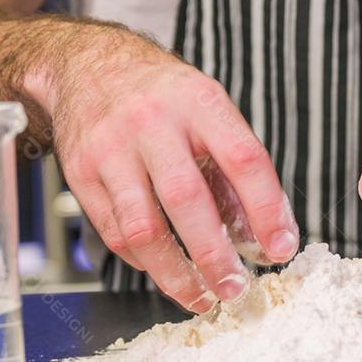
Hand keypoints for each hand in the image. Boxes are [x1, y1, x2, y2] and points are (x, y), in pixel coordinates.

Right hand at [39, 29, 298, 311]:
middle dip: (214, 255)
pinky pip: (114, 232)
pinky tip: (164, 269)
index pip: (242, 158)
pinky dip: (143, 260)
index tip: (281, 248)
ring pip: (142, 227)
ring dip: (174, 273)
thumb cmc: (162, 96)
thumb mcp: (209, 110)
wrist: (87, 64)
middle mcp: (153, 123)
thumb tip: (267, 233)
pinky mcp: (80, 173)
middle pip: (186, 199)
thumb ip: (236, 170)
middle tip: (236, 289)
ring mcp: (110, 148)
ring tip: (200, 297)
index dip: (266, 209)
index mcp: (199, 103)